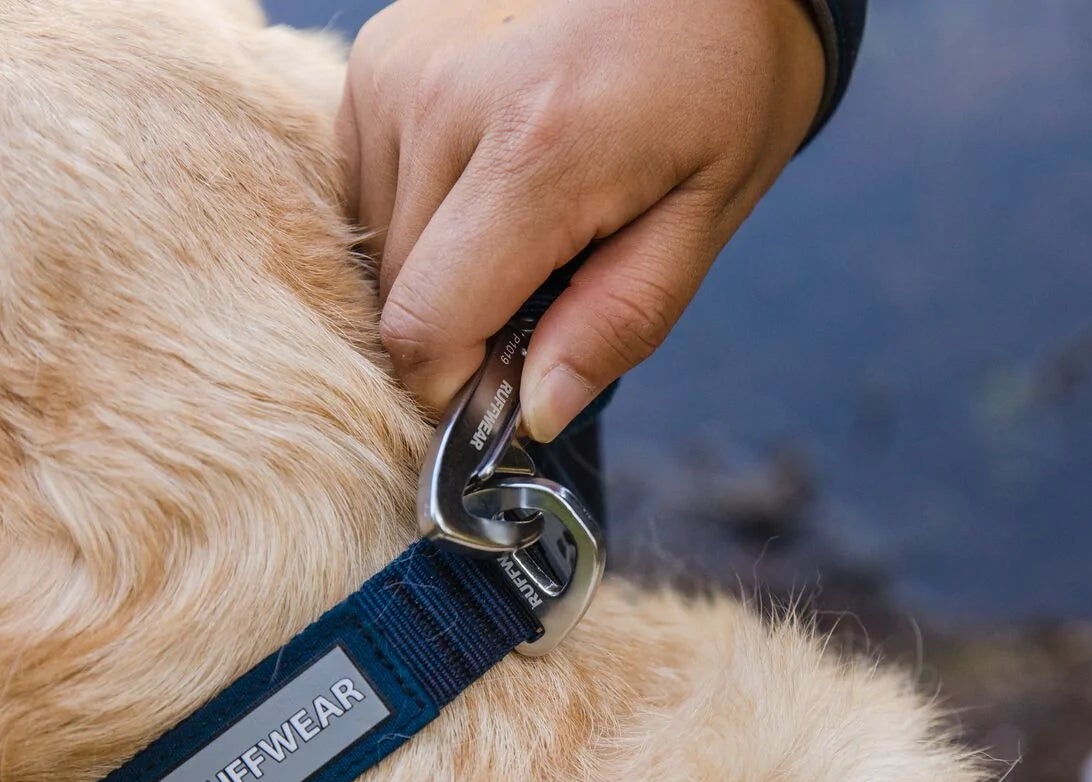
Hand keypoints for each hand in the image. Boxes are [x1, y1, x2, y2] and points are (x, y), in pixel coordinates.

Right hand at [340, 0, 824, 439]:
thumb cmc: (724, 80)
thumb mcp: (709, 213)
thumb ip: (621, 320)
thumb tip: (536, 414)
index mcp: (536, 149)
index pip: (425, 326)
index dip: (459, 384)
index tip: (509, 385)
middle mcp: (441, 99)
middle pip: (397, 296)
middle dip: (462, 325)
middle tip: (548, 287)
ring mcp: (395, 69)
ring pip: (376, 248)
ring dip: (439, 266)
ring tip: (529, 215)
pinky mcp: (375, 56)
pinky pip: (366, 188)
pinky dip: (420, 212)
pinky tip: (489, 178)